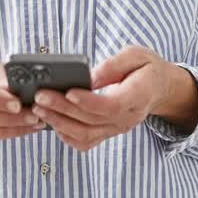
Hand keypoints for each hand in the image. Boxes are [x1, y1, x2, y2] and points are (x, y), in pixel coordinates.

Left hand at [31, 45, 197, 151]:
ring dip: (59, 123)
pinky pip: (86, 142)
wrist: (159, 89)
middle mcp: (128, 118)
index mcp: (138, 96)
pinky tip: (51, 122)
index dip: (88, 101)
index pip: (111, 106)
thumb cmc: (146, 68)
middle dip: (63, 109)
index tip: (68, 91)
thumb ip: (113, 65)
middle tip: (40, 96)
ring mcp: (117, 129)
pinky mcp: (109, 133)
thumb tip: (88, 77)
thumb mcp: (136, 55)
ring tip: (38, 109)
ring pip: (85, 135)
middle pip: (92, 120)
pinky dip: (66, 135)